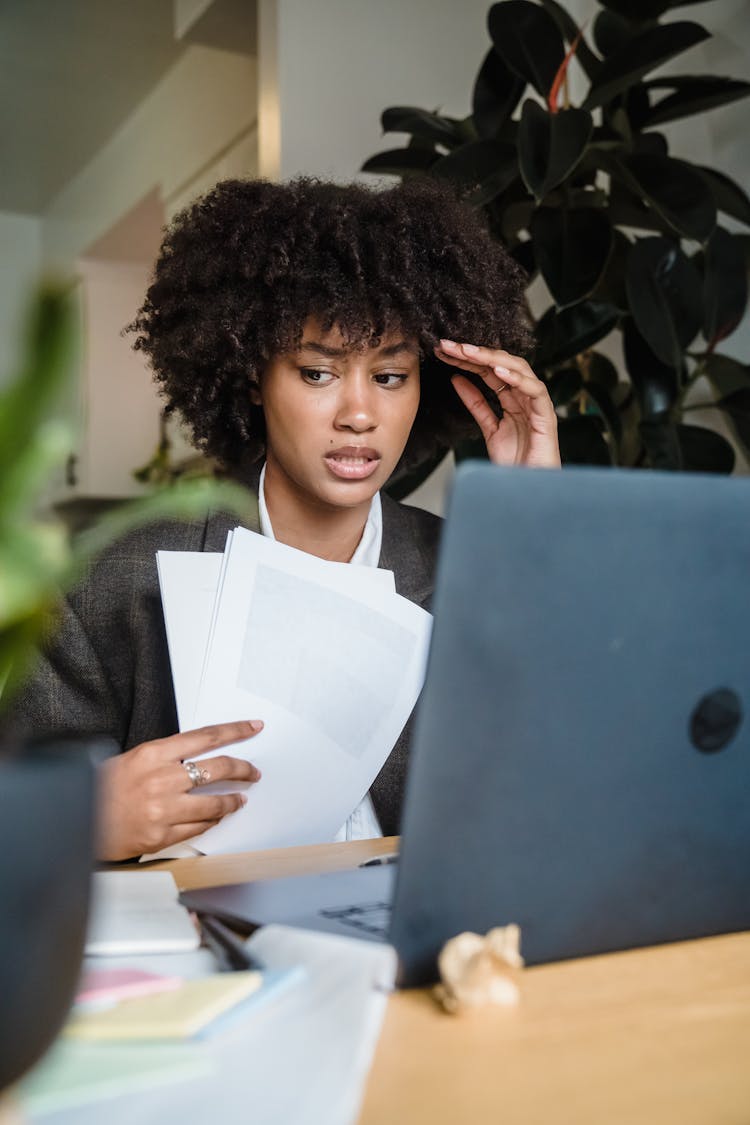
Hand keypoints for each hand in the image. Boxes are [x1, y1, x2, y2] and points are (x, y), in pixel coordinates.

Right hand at [96, 720, 263, 860]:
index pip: (206, 736)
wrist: (76, 821)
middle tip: (253, 772)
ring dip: (232, 801)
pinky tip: (215, 818)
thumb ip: (166, 758)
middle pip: (219, 767)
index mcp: (154, 754)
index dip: (235, 731)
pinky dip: (211, 821)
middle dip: (243, 769)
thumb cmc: (101, 788)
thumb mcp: (133, 759)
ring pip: (215, 802)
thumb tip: (198, 757)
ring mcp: (164, 809)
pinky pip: (199, 827)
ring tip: (239, 799)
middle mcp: (162, 779)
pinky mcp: (162, 836)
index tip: (253, 727)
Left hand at [435, 340, 560, 468]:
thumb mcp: (488, 428)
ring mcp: (538, 405)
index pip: (489, 371)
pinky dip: (518, 379)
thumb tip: (457, 379)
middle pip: (502, 365)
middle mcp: (526, 398)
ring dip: (492, 358)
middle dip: (475, 353)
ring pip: (519, 370)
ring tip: (468, 352)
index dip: (467, 359)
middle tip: (451, 345)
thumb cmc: (515, 464)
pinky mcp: (547, 417)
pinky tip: (498, 371)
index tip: (444, 351)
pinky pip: (535, 391)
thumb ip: (476, 404)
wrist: (528, 489)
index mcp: (513, 400)